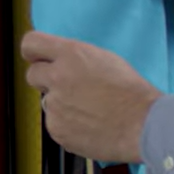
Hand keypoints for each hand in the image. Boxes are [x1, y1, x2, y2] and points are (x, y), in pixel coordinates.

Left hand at [20, 31, 161, 164]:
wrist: (142, 124)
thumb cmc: (130, 91)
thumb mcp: (104, 59)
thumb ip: (75, 58)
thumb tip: (58, 61)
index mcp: (71, 55)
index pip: (31, 43)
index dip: (33, 52)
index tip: (37, 58)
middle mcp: (57, 78)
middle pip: (32, 75)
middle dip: (46, 80)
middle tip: (67, 87)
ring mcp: (55, 106)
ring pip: (47, 102)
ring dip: (61, 105)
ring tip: (88, 110)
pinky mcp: (56, 129)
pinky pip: (55, 123)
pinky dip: (67, 124)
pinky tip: (88, 124)